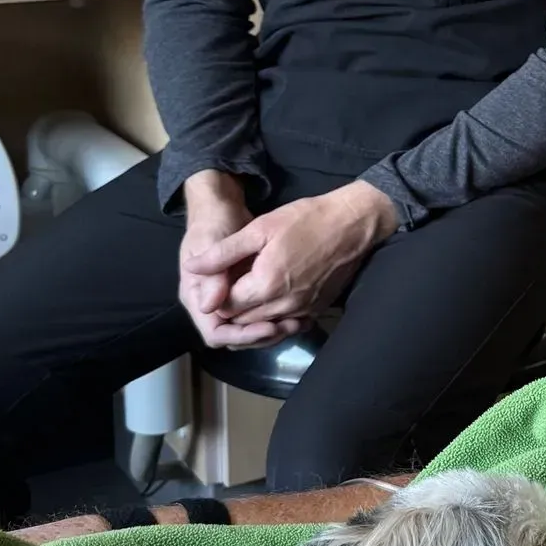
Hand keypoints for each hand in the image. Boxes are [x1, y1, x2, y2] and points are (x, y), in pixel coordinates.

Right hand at [178, 172, 287, 349]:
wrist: (222, 208)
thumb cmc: (214, 222)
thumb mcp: (211, 242)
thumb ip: (213, 272)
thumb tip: (209, 306)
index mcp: (196, 297)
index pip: (216, 332)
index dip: (241, 335)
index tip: (268, 328)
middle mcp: (212, 306)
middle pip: (236, 337)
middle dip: (262, 337)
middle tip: (291, 327)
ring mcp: (229, 302)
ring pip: (250, 331)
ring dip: (274, 331)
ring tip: (298, 323)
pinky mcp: (246, 296)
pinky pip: (260, 318)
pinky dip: (278, 319)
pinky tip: (300, 316)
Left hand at [182, 181, 398, 344]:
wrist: (354, 224)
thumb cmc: (306, 220)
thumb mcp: (259, 228)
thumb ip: (222, 253)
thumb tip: (191, 268)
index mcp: (265, 286)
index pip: (225, 308)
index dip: (217, 295)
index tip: (222, 277)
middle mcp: (283, 307)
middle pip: (243, 322)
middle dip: (232, 308)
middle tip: (234, 283)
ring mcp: (302, 312)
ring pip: (265, 325)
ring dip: (253, 314)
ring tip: (252, 288)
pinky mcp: (317, 311)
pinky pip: (288, 323)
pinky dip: (276, 315)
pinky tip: (275, 294)